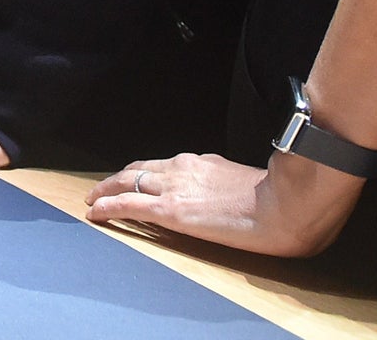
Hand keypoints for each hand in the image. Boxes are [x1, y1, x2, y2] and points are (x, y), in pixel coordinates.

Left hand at [84, 150, 363, 257]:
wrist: (282, 204)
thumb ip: (229, 185)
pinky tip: (94, 212)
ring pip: (127, 181)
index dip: (146, 172)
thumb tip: (227, 193)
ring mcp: (174, 187)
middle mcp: (182, 168)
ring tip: (93, 199)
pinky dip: (107, 206)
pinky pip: (127, 204)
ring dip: (106, 189)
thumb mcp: (247, 183)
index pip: (165, 166)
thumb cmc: (276, 198)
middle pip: (139, 169)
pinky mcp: (170, 210)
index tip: (137, 178)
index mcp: (203, 164)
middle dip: (118, 177)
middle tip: (103, 187)